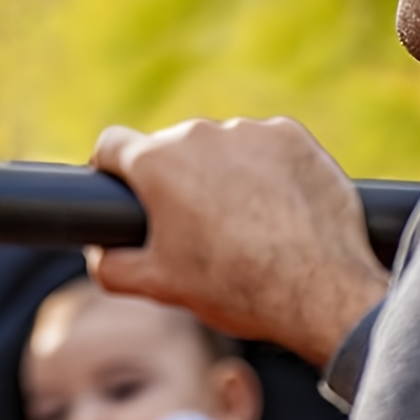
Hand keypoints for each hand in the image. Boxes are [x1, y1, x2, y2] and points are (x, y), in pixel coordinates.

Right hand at [89, 117, 389, 365]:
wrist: (319, 289)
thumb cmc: (234, 286)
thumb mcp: (158, 286)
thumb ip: (111, 265)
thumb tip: (100, 252)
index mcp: (157, 163)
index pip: (111, 144)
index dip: (110, 168)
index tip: (121, 188)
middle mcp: (199, 133)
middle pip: (171, 147)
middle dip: (176, 178)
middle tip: (195, 225)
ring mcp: (249, 130)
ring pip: (220, 146)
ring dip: (222, 171)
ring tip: (244, 222)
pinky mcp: (292, 136)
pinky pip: (265, 145)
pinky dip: (266, 169)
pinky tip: (278, 208)